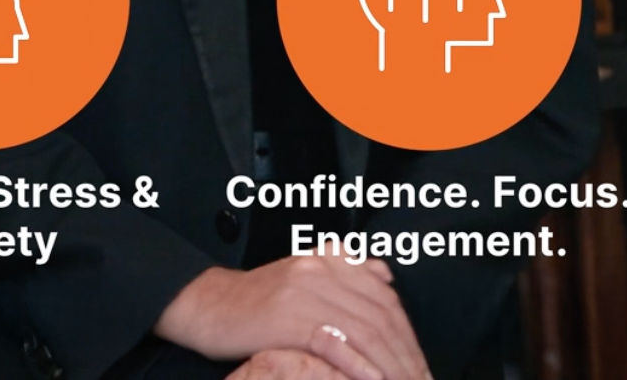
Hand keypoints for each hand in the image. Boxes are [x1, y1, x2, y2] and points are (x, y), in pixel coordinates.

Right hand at [154, 257, 430, 379]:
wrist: (208, 306)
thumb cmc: (257, 302)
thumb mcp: (305, 277)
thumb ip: (345, 273)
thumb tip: (385, 274)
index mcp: (332, 260)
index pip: (387, 299)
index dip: (408, 337)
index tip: (419, 367)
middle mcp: (323, 269)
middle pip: (381, 316)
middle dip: (405, 356)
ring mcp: (305, 291)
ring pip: (364, 330)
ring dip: (388, 365)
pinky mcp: (286, 316)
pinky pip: (333, 342)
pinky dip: (356, 365)